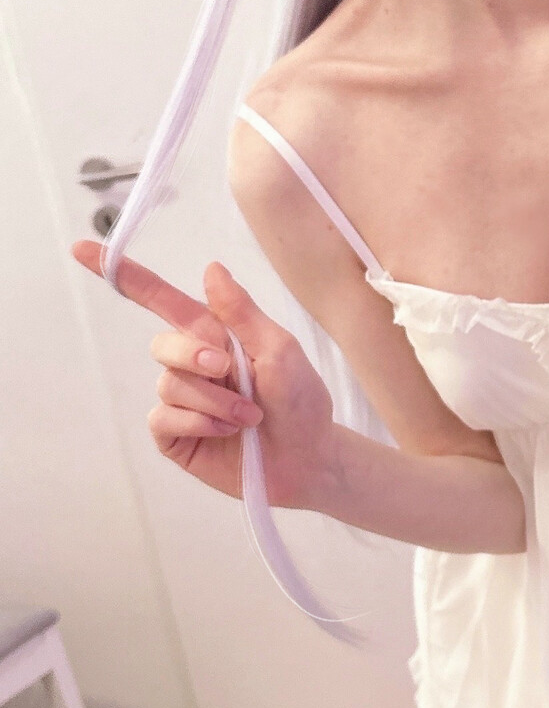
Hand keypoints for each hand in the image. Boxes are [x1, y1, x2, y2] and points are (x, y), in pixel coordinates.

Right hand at [70, 241, 335, 508]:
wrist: (308, 459)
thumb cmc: (301, 401)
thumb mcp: (280, 349)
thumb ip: (241, 312)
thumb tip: (211, 267)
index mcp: (215, 335)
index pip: (162, 300)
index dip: (123, 276)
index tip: (80, 249)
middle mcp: (192, 365)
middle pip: (162, 345)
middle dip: (194, 356)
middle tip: (231, 372)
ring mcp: (182, 402)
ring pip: (170, 386)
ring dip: (213, 401)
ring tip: (247, 416)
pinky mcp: (175, 435)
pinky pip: (163, 418)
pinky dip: (197, 423)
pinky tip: (225, 432)